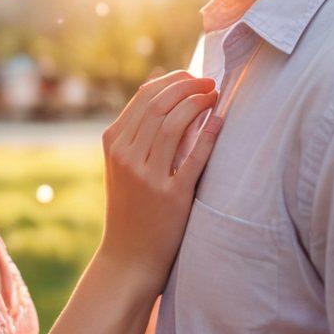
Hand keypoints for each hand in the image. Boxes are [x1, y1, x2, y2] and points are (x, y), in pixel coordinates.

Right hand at [96, 71, 222, 294]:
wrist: (128, 256)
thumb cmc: (132, 206)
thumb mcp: (123, 164)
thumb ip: (139, 131)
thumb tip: (166, 88)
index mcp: (114, 143)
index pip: (145, 96)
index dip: (173, 80)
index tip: (193, 76)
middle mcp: (126, 156)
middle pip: (160, 104)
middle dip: (188, 86)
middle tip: (209, 82)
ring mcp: (147, 176)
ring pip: (174, 124)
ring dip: (198, 103)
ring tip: (215, 96)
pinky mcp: (170, 196)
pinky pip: (194, 156)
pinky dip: (209, 134)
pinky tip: (219, 120)